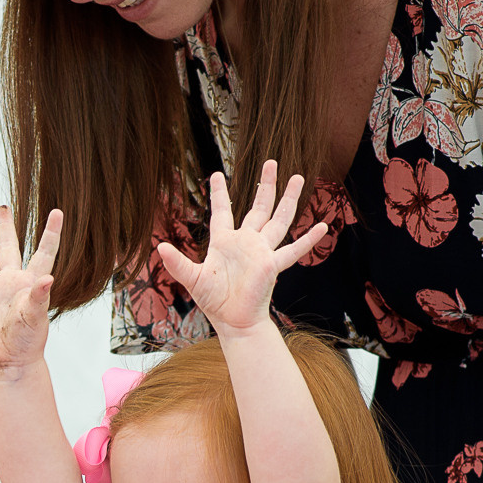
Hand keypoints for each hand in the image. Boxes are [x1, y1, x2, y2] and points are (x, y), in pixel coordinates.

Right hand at [0, 206, 61, 374]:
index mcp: (28, 281)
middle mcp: (9, 282)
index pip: (43, 251)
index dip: (51, 232)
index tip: (57, 211)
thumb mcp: (35, 317)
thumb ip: (38, 297)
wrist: (9, 363)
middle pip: (7, 247)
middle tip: (2, 207)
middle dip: (4, 227)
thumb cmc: (28, 342)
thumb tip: (49, 279)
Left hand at [153, 164, 323, 338]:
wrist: (233, 321)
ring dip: (288, 199)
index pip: (222, 211)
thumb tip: (159, 247)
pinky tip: (322, 226)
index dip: (219, 193)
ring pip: (278, 220)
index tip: (217, 174)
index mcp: (225, 242)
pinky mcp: (272, 265)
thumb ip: (177, 263)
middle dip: (266, 185)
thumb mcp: (192, 278)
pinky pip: (293, 250)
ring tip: (298, 177)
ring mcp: (261, 252)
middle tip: (271, 162)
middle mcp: (246, 242)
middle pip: (259, 207)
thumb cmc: (213, 302)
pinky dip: (308, 239)